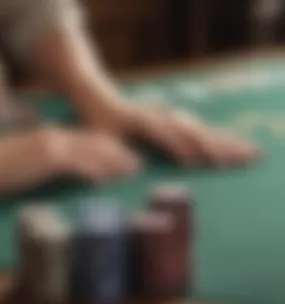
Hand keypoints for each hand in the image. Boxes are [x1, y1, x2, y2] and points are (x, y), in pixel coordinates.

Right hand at [0, 127, 138, 194]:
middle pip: (96, 144)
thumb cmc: (1, 164)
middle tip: (138, 164)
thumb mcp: (28, 154)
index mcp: (53, 135)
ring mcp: (53, 146)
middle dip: (120, 154)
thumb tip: (61, 161)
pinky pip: (78, 165)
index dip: (109, 148)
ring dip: (114, 162)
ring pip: (92, 152)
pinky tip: (106, 181)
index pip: (88, 140)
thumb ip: (46, 154)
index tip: (124, 157)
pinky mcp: (48, 159)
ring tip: (131, 171)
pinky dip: (94, 172)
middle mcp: (57, 136)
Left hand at [87, 103, 260, 167]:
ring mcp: (167, 116)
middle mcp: (158, 116)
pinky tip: (228, 144)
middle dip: (214, 145)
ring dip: (222, 140)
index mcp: (141, 121)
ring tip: (245, 152)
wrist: (98, 96)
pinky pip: (198, 128)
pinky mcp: (171, 119)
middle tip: (235, 160)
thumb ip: (116, 152)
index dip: (180, 147)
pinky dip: (215, 136)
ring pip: (200, 128)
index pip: (166, 135)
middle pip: (192, 129)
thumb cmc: (97, 120)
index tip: (194, 163)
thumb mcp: (100, 137)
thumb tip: (134, 168)